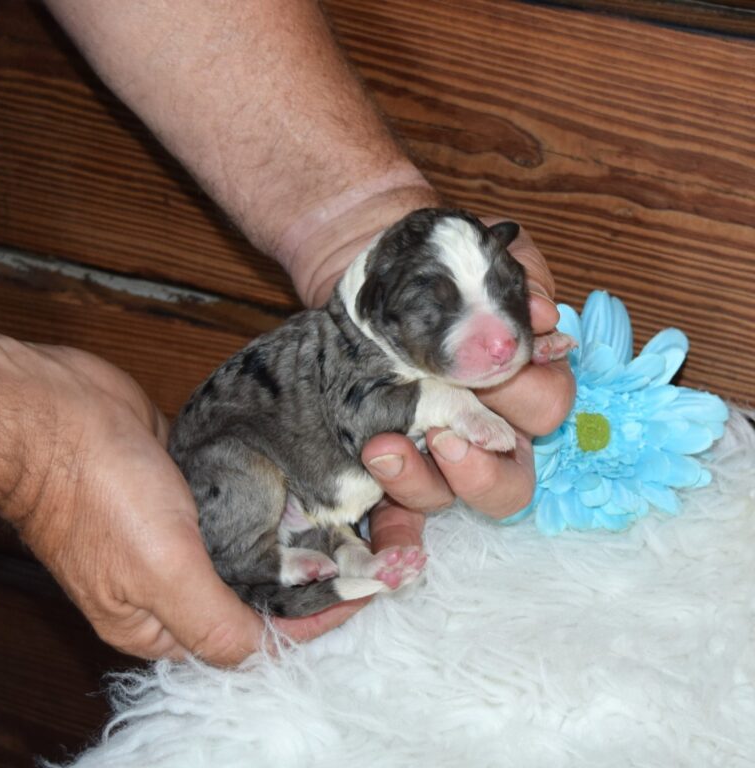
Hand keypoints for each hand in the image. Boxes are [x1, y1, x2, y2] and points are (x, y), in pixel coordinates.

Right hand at [0, 333, 367, 664]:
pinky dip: (274, 503)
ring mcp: (183, 532)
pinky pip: (243, 506)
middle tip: (365, 554)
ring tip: (349, 521)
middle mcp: (174, 581)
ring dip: (295, 539)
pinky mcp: (190, 489)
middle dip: (310, 580)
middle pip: (255, 594)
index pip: (249, 638)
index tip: (360, 592)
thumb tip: (264, 654)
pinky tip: (311, 489)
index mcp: (159, 620)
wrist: (60, 413)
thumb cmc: (98, 492)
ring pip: (252, 548)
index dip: (308, 621)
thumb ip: (211, 622)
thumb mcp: (159, 571)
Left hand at [362, 224, 575, 520]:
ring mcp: (438, 459)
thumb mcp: (483, 260)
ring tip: (384, 448)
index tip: (494, 365)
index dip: (526, 393)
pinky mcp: (393, 470)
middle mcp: (488, 433)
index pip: (548, 408)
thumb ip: (517, 280)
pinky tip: (383, 549)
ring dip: (423, 484)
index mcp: (522, 386)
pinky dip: (395, 538)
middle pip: (511, 479)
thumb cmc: (440, 271)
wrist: (378, 278)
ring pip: (452, 500)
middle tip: (445, 433)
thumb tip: (543, 316)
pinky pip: (401, 520)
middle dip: (481, 461)